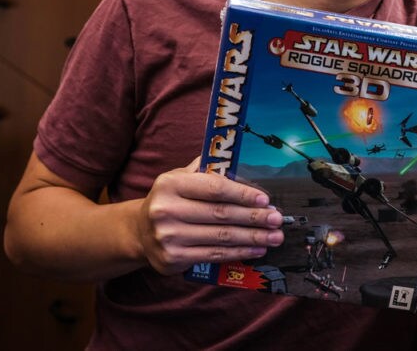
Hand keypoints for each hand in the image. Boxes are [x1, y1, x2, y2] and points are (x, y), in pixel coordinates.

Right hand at [137, 157, 283, 274]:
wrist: (139, 232)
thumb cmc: (170, 200)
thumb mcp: (180, 178)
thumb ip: (206, 170)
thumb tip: (237, 159)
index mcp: (170, 184)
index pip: (214, 188)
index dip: (242, 194)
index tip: (264, 199)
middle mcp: (166, 210)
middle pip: (221, 214)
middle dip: (254, 217)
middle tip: (277, 219)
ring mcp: (168, 236)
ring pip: (221, 237)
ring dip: (252, 237)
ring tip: (274, 236)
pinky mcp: (173, 258)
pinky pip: (213, 255)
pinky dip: (239, 252)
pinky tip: (256, 248)